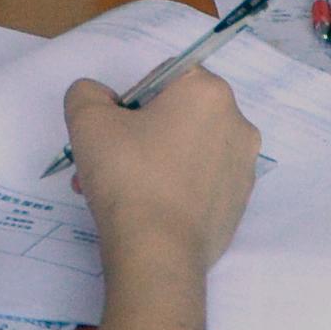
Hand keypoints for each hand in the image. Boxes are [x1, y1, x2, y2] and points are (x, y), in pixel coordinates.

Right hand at [58, 68, 256, 273]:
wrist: (158, 252)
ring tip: (118, 193)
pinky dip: (175, 189)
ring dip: (153, 163)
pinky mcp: (239, 203)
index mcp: (209, 92)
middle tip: (108, 163)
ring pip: (188, 151)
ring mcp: (243, 167)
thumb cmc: (128, 176)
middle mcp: (237, 123)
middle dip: (140, 135)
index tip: (115, 130)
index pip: (166, 77)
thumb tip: (101, 98)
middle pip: (178, 116)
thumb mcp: (88, 122)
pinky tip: (146, 212)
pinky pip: (201, 183)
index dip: (133, 100)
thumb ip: (87, 93)